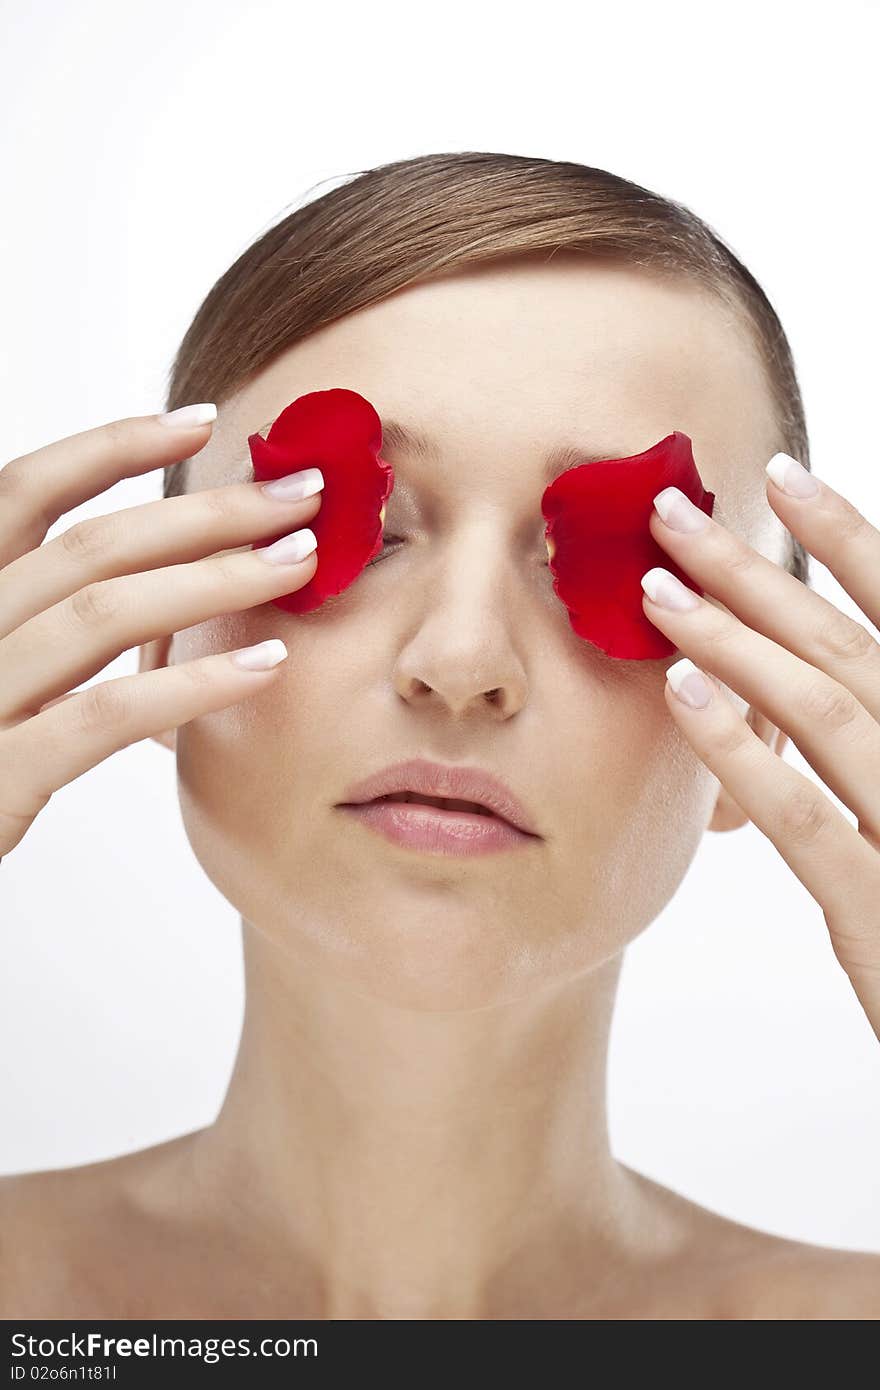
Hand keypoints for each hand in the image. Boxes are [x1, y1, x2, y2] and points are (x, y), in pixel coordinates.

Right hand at [0, 409, 321, 860]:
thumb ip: (41, 610)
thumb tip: (153, 562)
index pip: (25, 491)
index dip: (113, 448)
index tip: (204, 423)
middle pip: (90, 546)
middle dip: (206, 513)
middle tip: (301, 497)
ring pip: (105, 613)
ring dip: (215, 579)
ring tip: (300, 563)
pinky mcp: (0, 775)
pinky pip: (108, 713)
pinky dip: (194, 683)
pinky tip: (267, 666)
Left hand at [638, 454, 879, 1040]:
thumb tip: (833, 675)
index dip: (848, 539)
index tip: (781, 478)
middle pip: (847, 646)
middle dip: (755, 572)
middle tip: (671, 511)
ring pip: (825, 709)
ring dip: (733, 639)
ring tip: (654, 587)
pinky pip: (807, 818)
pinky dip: (741, 750)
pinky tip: (680, 693)